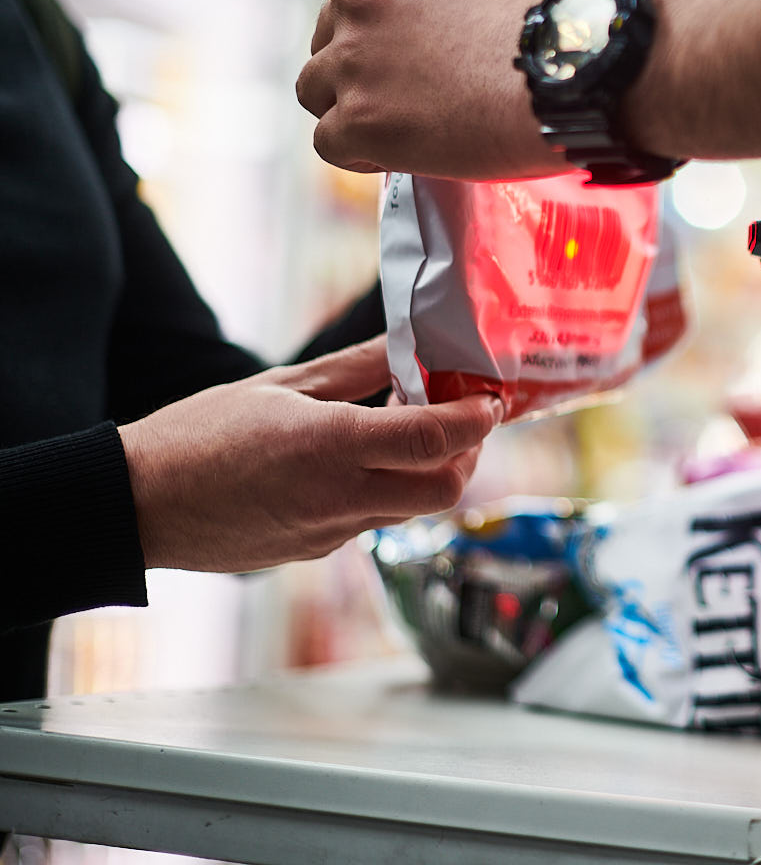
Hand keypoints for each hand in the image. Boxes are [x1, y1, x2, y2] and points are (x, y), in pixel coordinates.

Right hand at [119, 338, 504, 571]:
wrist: (136, 507)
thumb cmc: (197, 435)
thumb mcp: (281, 384)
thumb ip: (356, 367)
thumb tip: (407, 342)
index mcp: (332, 447)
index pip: (436, 438)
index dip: (476, 418)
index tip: (489, 398)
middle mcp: (340, 498)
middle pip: (445, 489)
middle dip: (465, 453)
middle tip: (454, 416)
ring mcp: (329, 532)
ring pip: (412, 509)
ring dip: (427, 472)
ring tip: (406, 430)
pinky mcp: (315, 551)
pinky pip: (373, 521)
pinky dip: (387, 491)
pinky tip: (362, 461)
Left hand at [297, 0, 564, 180]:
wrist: (567, 82)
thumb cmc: (549, 40)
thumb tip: (422, 42)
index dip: (372, 25)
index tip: (400, 49)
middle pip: (326, 36)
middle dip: (359, 64)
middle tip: (409, 92)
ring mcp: (352, 57)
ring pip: (315, 88)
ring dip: (351, 106)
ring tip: (406, 126)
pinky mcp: (356, 119)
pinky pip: (329, 142)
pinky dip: (361, 152)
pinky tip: (403, 153)